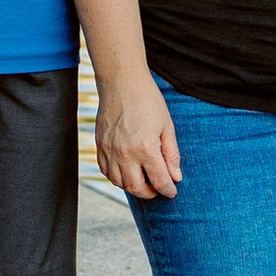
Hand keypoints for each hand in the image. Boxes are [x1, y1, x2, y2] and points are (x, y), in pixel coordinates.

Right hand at [94, 79, 182, 201]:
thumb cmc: (147, 100)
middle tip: (158, 188)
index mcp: (145, 148)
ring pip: (120, 183)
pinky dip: (117, 178)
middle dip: (150, 193)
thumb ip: (171, 154)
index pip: (159, 180)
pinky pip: (106, 172)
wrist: (122, 82)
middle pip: (137, 188)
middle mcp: (125, 153)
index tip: (172, 192)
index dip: (168, 190)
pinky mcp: (100, 146)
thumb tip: (176, 177)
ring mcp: (110, 151)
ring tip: (144, 181)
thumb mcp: (167, 126)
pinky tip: (127, 172)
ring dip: (133, 187)